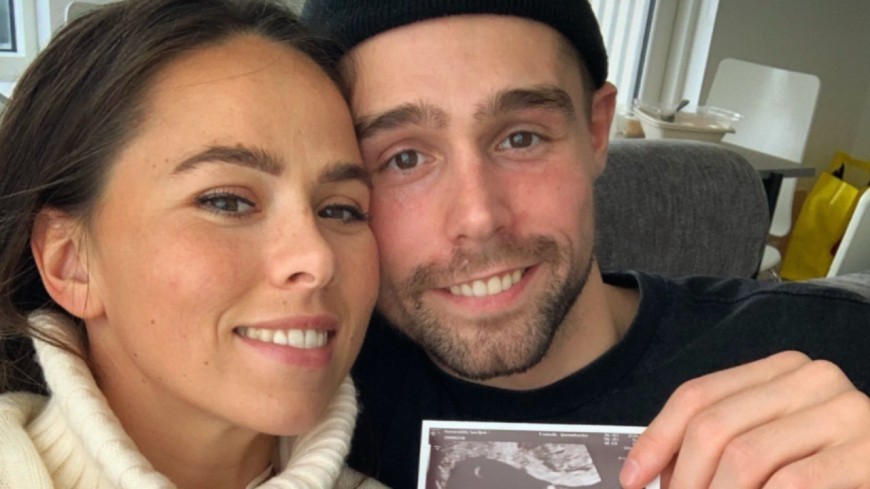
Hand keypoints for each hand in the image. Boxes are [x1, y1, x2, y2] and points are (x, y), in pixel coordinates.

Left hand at [619, 351, 869, 488]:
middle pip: (715, 426)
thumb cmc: (825, 468)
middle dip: (685, 479)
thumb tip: (648, 470)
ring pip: (746, 456)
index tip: (632, 478)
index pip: (697, 395)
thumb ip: (717, 445)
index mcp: (781, 370)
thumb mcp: (766, 443)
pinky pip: (794, 483)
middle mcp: (813, 379)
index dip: (656, 439)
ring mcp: (847, 413)